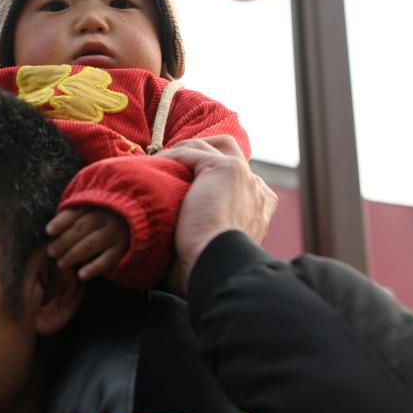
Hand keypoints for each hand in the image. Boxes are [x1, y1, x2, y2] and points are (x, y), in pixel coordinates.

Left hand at [46, 206, 129, 279]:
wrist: (136, 220)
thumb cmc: (104, 218)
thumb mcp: (91, 211)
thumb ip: (74, 217)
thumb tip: (51, 231)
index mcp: (95, 206)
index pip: (75, 213)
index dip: (60, 222)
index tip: (48, 231)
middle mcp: (106, 217)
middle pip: (81, 228)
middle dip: (63, 241)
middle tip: (51, 252)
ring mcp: (115, 233)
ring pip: (91, 244)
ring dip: (73, 255)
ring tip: (61, 264)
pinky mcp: (123, 249)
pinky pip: (107, 260)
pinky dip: (93, 268)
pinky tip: (81, 275)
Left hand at [156, 137, 277, 294]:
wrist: (216, 265)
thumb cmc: (208, 266)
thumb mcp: (213, 248)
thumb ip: (206, 234)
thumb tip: (177, 245)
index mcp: (260, 207)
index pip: (237, 178)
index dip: (206, 174)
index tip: (179, 181)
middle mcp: (256, 187)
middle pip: (227, 151)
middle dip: (197, 152)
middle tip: (168, 163)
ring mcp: (243, 175)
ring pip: (209, 145)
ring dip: (180, 151)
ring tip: (156, 163)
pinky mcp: (225, 169)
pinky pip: (191, 152)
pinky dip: (169, 157)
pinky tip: (152, 167)